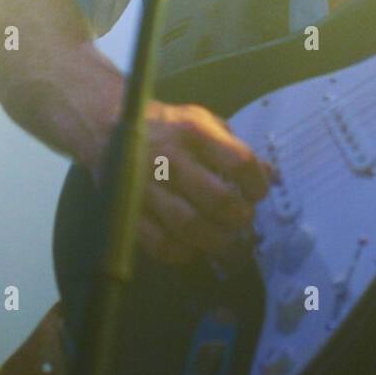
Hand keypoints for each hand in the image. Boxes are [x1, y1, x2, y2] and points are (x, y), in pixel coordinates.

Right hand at [87, 101, 271, 266]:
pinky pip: (157, 241)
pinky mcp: (128, 209)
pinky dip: (180, 252)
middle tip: (244, 221)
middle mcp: (170, 157)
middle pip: (216, 198)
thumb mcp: (202, 122)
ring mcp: (146, 185)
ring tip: (227, 242)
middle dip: (238, 217)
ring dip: (215, 240)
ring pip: (187, 224)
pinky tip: (192, 248)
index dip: (256, 183)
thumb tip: (270, 175)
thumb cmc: (166, 126)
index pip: (238, 161)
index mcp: (194, 131)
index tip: (259, 193)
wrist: (104, 123)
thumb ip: (234, 148)